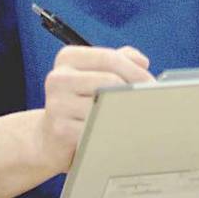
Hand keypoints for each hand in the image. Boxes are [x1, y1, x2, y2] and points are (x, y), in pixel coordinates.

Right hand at [39, 45, 150, 170]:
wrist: (47, 140)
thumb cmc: (77, 102)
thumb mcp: (93, 74)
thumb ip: (120, 60)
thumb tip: (142, 62)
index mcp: (68, 58)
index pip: (109, 57)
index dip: (135, 70)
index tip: (150, 83)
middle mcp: (58, 78)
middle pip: (110, 80)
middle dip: (135, 92)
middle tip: (150, 102)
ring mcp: (57, 104)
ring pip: (106, 105)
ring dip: (126, 112)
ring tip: (136, 116)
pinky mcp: (61, 130)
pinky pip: (98, 128)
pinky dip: (112, 131)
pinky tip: (118, 133)